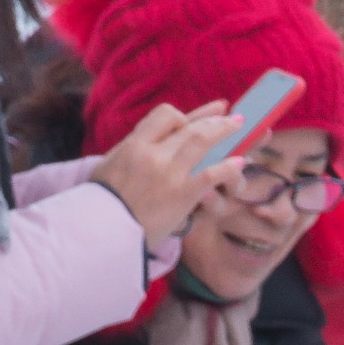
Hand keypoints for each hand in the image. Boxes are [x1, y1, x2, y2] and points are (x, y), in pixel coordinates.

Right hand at [91, 102, 246, 249]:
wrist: (103, 231)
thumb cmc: (102, 204)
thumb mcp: (108, 166)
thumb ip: (128, 152)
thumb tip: (138, 146)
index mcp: (134, 143)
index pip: (164, 116)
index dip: (183, 116)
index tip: (193, 119)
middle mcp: (153, 152)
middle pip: (188, 125)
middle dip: (212, 118)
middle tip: (228, 113)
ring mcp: (169, 172)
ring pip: (202, 141)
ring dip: (224, 130)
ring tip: (240, 125)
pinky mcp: (182, 195)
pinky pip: (211, 174)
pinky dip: (228, 167)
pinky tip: (241, 162)